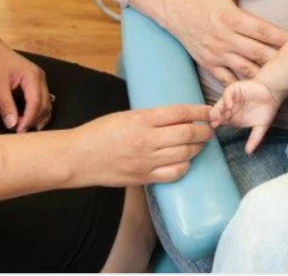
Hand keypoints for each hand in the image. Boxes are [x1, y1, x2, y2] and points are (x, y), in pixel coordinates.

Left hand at [0, 45, 51, 133]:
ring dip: (37, 118)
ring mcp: (41, 80)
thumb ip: (5, 105)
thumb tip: (12, 124)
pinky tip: (30, 120)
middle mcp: (41, 78)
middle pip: (44, 105)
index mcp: (33, 76)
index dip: (29, 119)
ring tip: (24, 128)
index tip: (18, 131)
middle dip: (33, 120)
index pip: (36, 103)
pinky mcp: (37, 84)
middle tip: (19, 131)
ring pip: (46, 104)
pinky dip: (38, 112)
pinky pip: (43, 101)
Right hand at [72, 104, 213, 185]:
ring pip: (185, 153)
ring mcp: (147, 161)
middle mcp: (147, 140)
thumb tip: (177, 117)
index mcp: (141, 119)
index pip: (180, 113)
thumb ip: (150, 117)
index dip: (199, 111)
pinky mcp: (144, 177)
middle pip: (187, 134)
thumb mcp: (125, 115)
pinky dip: (185, 166)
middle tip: (209, 128)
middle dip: (203, 131)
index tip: (208, 111)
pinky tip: (185, 161)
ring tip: (201, 143)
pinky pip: (174, 173)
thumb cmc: (98, 133)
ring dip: (198, 147)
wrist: (79, 157)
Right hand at [163, 0, 287, 85]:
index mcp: (231, 18)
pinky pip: (228, 80)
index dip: (282, 38)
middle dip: (279, 60)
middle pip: (258, 52)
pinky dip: (242, 87)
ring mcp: (217, 54)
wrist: (174, 12)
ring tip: (283, 81)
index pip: (262, 30)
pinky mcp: (210, 64)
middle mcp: (225, 38)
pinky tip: (256, 92)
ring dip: (264, 76)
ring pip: (246, 69)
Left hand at [210, 79, 280, 153]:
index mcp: (234, 117)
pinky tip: (229, 106)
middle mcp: (231, 107)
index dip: (217, 124)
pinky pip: (228, 93)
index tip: (214, 130)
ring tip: (217, 116)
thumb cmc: (267, 110)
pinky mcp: (235, 89)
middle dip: (215, 118)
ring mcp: (232, 98)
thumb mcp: (260, 127)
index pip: (222, 121)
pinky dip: (227, 99)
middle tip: (213, 124)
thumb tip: (249, 153)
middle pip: (219, 113)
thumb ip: (254, 139)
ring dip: (218, 109)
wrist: (273, 94)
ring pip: (221, 103)